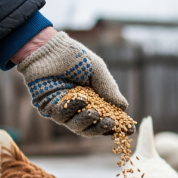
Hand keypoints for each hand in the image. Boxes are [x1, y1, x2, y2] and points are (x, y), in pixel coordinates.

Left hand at [16, 31, 131, 136]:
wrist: (48, 48)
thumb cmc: (73, 56)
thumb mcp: (97, 70)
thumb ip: (109, 89)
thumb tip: (124, 108)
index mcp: (95, 100)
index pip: (108, 117)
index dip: (118, 124)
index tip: (130, 129)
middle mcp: (81, 108)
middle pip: (93, 127)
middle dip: (102, 127)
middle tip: (110, 123)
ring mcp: (66, 110)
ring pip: (77, 126)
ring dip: (87, 121)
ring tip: (94, 113)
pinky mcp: (50, 108)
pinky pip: (62, 115)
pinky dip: (72, 109)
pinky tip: (80, 100)